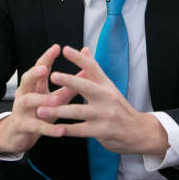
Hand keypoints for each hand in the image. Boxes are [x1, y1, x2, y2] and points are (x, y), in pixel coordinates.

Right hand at [0, 44, 90, 153]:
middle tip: (44, 69)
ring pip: (28, 101)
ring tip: (56, 100)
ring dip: (41, 100)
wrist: (18, 135)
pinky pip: (35, 126)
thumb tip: (87, 70)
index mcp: (34, 84)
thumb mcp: (57, 97)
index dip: (47, 57)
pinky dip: (48, 129)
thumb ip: (70, 84)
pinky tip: (61, 131)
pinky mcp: (22, 126)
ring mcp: (21, 109)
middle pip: (27, 79)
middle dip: (35, 73)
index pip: (39, 67)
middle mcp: (25, 93)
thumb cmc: (41, 111)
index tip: (56, 47)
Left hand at [36, 46, 168, 156]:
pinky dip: (67, 130)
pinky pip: (81, 131)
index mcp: (106, 84)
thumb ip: (94, 69)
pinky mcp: (102, 131)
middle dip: (69, 81)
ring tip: (40, 110)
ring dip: (58, 111)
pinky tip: (55, 130)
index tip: (65, 49)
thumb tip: (85, 47)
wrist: (138, 131)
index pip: (93, 67)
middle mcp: (106, 97)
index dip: (79, 58)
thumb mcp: (108, 86)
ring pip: (78, 111)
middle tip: (52, 75)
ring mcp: (104, 115)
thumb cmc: (117, 106)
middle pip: (86, 86)